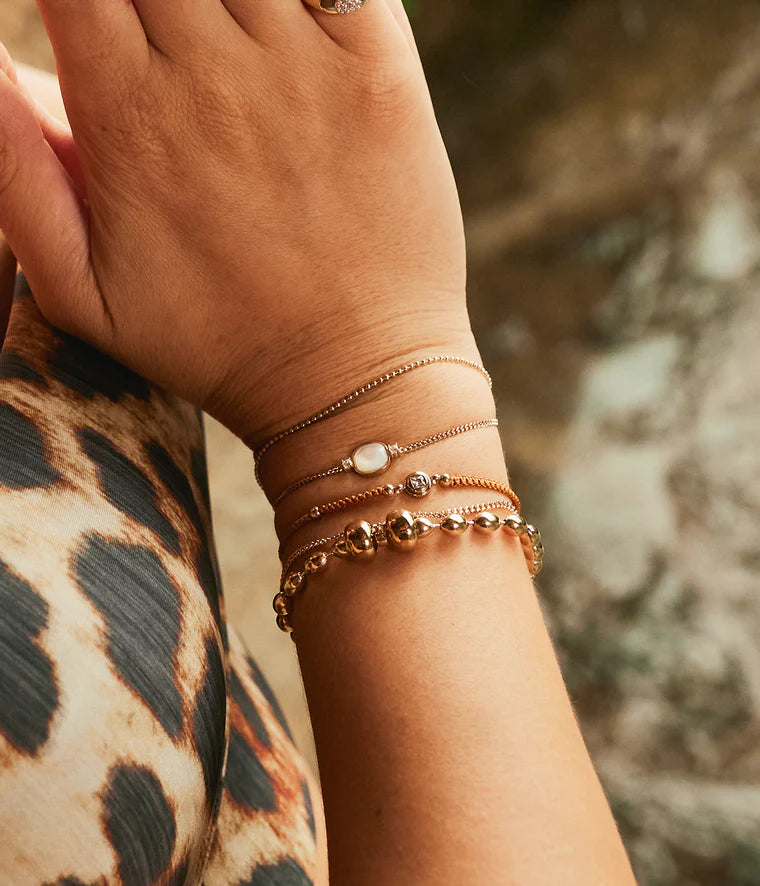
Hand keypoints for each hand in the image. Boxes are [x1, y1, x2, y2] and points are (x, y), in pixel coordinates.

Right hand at [0, 0, 470, 443]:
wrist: (349, 378)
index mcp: (129, 114)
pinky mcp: (382, 77)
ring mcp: (306, 68)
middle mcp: (214, 73)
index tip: (92, 24)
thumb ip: (13, 175)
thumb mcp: (79, 291)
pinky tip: (288, 19)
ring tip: (213, 38)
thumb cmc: (213, 344)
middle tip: (158, 40)